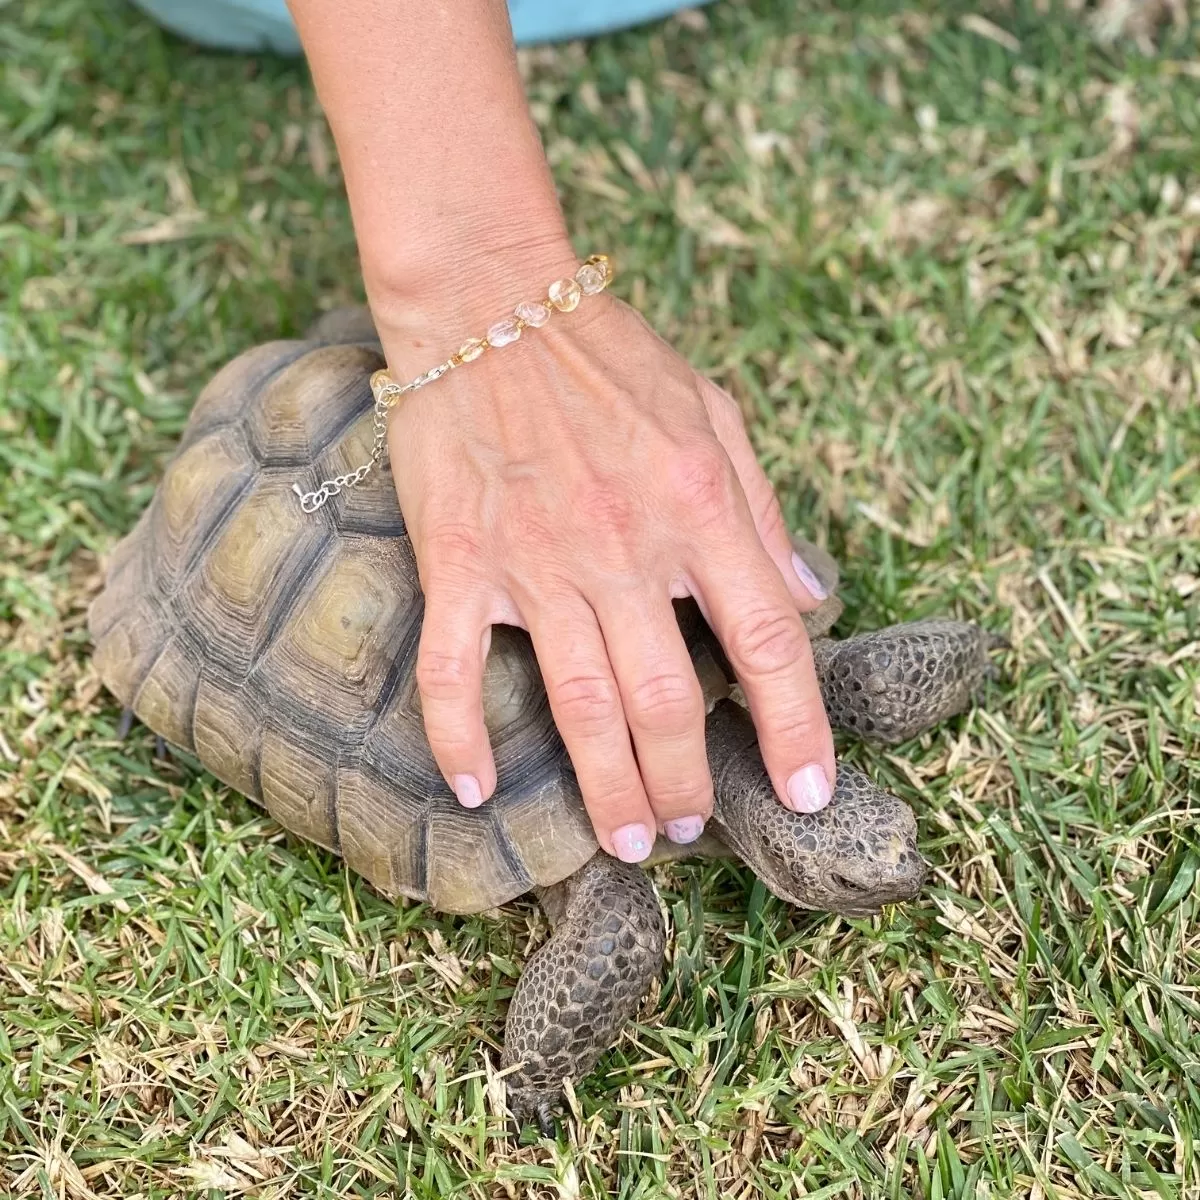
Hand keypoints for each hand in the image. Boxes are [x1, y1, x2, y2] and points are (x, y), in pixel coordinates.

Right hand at [374, 247, 835, 861]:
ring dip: (609, 789)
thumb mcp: (713, 413)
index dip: (797, 728)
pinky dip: (459, 737)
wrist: (488, 300)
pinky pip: (453, 670)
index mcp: (699, 507)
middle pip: (670, 700)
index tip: (808, 792)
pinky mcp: (458, 562)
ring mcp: (536, 562)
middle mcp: (625, 547)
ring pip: (581, 706)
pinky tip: (474, 789)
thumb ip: (764, 511)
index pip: (769, 643)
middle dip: (687, 782)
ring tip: (630, 842)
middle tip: (690, 829)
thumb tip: (813, 596)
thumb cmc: (608, 354)